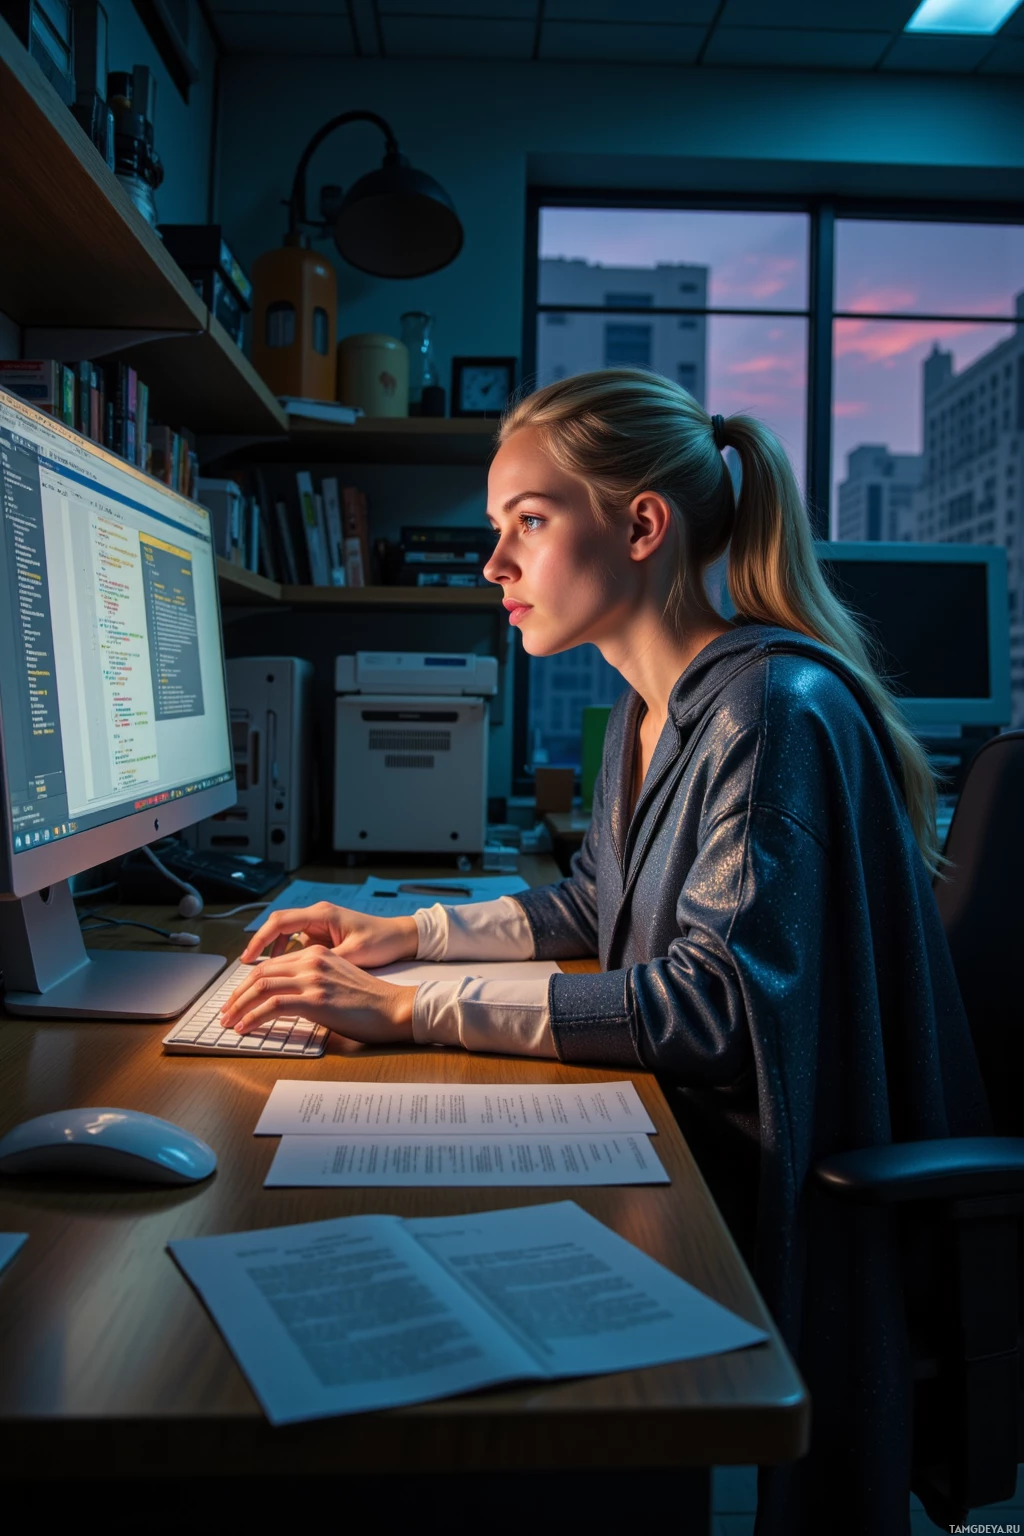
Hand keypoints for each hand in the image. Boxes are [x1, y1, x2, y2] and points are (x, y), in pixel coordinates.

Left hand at [220, 945, 417, 1044]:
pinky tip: (245, 1028)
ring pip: (261, 988)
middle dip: (237, 995)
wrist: (393, 1008)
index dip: (248, 984)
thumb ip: (313, 981)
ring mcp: (312, 979)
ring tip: (229, 1022)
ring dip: (239, 1007)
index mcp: (316, 953)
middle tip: (225, 1013)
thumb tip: (288, 1000)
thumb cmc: (370, 1001)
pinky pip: (272, 1006)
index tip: (237, 1000)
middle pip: (260, 974)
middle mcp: (312, 960)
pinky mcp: (315, 999)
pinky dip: (252, 1018)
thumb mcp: (337, 980)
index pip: (271, 965)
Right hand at [240, 901, 417, 967]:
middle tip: (246, 968)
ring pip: (285, 933)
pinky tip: (284, 971)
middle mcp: (317, 915)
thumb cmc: (381, 941)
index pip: (280, 923)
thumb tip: (300, 977)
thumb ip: (326, 963)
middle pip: (277, 926)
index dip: (260, 940)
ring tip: (261, 973)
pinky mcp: (324, 934)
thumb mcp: (353, 955)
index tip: (247, 958)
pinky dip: (286, 954)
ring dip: (272, 951)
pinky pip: (297, 941)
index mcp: (322, 915)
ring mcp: (320, 923)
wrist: (400, 937)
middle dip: (260, 946)